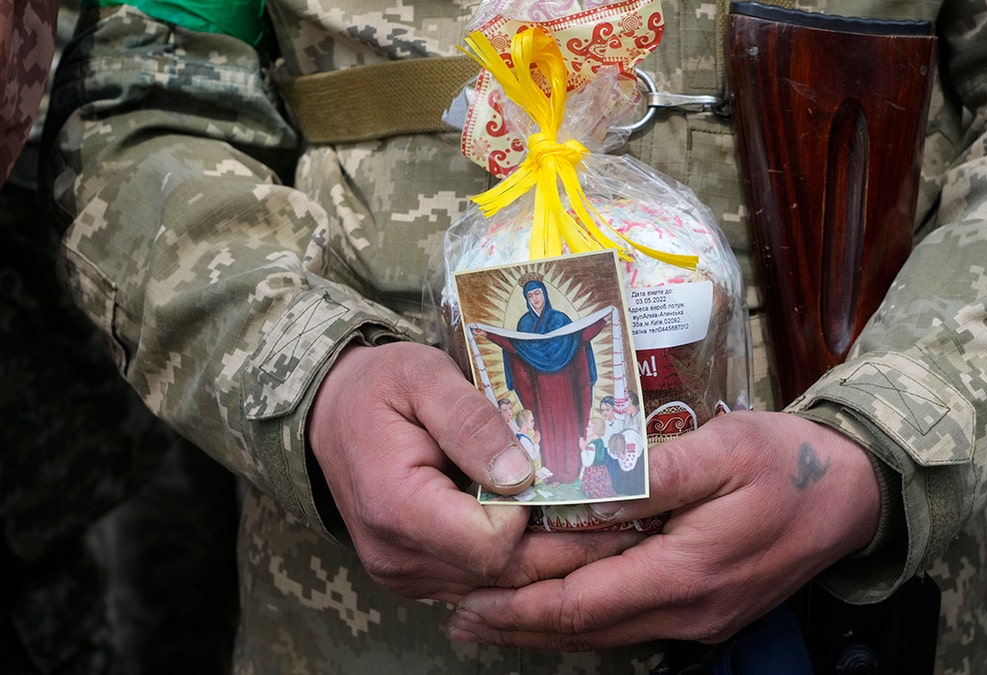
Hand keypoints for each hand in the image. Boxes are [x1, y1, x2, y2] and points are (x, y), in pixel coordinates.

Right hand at [309, 341, 639, 602]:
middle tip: (628, 518)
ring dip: (549, 557)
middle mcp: (398, 558)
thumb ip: (472, 421)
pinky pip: (482, 583)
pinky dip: (520, 559)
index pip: (491, 545)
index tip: (550, 475)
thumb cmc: (379, 388)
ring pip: (500, 588)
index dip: (530, 514)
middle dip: (566, 546)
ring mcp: (405, 575)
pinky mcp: (416, 577)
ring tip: (603, 524)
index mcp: (397, 508)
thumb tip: (522, 472)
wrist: (329, 414)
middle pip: (505, 576)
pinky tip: (553, 530)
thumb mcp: (423, 376)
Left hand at [446, 411, 881, 648]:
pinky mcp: (706, 610)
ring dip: (544, 626)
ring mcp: (699, 618)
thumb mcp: (723, 448)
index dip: (517, 606)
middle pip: (584, 631)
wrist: (855, 496)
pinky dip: (584, 617)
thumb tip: (582, 490)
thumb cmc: (790, 464)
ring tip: (489, 613)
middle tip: (457, 611)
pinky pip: (631, 623)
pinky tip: (557, 603)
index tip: (467, 597)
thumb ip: (652, 473)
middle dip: (516, 624)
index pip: (581, 605)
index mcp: (686, 574)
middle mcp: (687, 612)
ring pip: (605, 633)